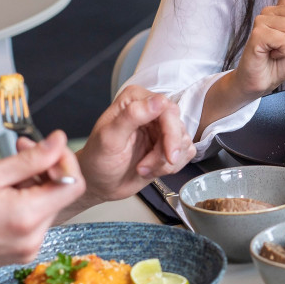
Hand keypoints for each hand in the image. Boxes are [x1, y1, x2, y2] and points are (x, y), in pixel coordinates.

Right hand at [0, 131, 86, 278]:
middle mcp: (33, 237)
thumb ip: (30, 158)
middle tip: (19, 152)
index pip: (73, 184)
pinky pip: (35, 221)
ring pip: (48, 206)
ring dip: (34, 186)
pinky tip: (2, 197)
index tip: (47, 149)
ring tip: (3, 178)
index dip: (64, 161)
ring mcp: (28, 248)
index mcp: (27, 217)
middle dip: (45, 169)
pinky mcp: (21, 252)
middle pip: (60, 194)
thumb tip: (58, 142)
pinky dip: (26, 204)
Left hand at [78, 86, 196, 200]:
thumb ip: (132, 116)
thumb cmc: (98, 160)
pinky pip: (186, 154)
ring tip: (142, 168)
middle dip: (167, 151)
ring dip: (165, 162)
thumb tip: (158, 101)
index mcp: (135, 99)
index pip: (167, 108)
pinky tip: (151, 170)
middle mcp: (151, 110)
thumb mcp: (109, 138)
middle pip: (178, 125)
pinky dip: (171, 167)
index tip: (168, 154)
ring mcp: (161, 128)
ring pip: (184, 142)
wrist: (100, 183)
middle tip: (147, 167)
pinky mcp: (169, 145)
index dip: (171, 131)